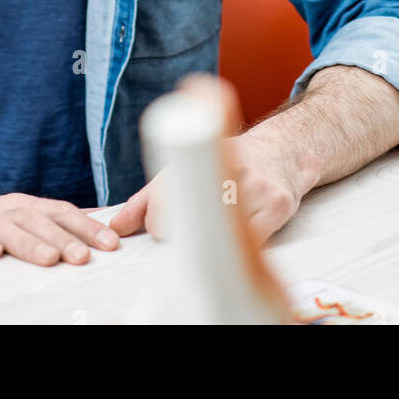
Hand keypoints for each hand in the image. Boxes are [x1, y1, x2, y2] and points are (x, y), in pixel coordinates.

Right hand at [0, 190, 119, 269]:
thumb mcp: (17, 220)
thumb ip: (52, 224)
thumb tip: (99, 226)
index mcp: (25, 207)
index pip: (62, 213)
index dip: (88, 226)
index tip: (111, 244)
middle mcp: (6, 210)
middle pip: (40, 221)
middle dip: (65, 239)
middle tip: (86, 257)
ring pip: (8, 230)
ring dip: (31, 243)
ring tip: (50, 259)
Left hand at [110, 128, 304, 244]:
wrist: (282, 151)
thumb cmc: (225, 162)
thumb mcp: (184, 169)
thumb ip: (147, 200)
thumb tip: (116, 226)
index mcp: (198, 156)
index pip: (164, 207)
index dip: (159, 224)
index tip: (164, 225)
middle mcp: (227, 167)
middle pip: (193, 222)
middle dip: (186, 234)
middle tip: (193, 229)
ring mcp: (255, 187)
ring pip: (222, 237)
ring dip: (214, 242)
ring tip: (217, 228)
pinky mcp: (277, 207)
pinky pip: (251, 243)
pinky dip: (240, 247)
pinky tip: (240, 232)